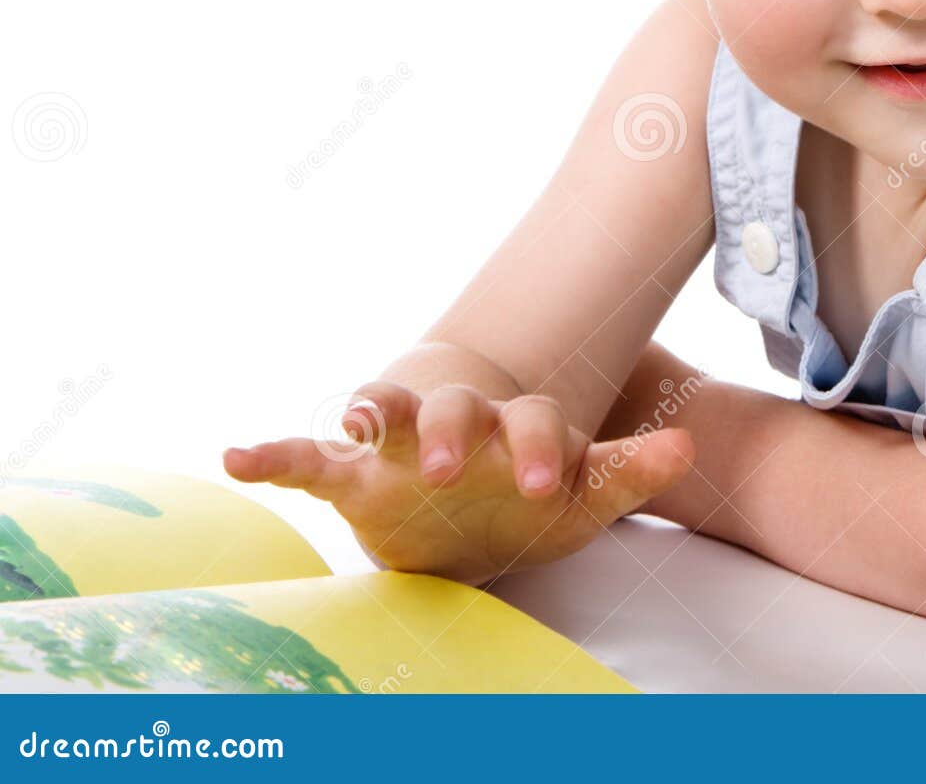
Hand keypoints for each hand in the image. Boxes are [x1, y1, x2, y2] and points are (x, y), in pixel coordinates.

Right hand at [221, 380, 694, 585]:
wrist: (473, 516)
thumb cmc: (532, 499)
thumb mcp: (585, 496)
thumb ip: (632, 470)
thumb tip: (690, 443)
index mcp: (515, 426)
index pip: (531, 425)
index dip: (539, 449)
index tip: (545, 484)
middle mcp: (457, 423)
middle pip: (452, 410)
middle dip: (449, 431)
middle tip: (447, 465)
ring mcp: (401, 444)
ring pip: (383, 410)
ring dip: (372, 410)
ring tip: (354, 413)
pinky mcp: (353, 473)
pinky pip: (309, 458)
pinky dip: (273, 453)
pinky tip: (234, 457)